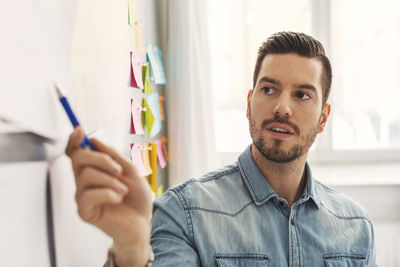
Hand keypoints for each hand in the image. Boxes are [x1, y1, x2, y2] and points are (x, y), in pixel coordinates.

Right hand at [66, 127, 152, 265]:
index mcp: (94, 170)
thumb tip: (94, 140)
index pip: (76, 153)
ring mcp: (82, 196)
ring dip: (110, 180)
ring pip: (86, 175)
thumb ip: (113, 156)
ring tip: (123, 190)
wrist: (143, 221)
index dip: (74, 141)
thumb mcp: (130, 170)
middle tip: (119, 169)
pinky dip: (109, 194)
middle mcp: (84, 182)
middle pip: (78, 158)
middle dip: (100, 158)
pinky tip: (118, 199)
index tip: (79, 130)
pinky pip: (90, 194)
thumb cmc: (136, 197)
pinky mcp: (84, 211)